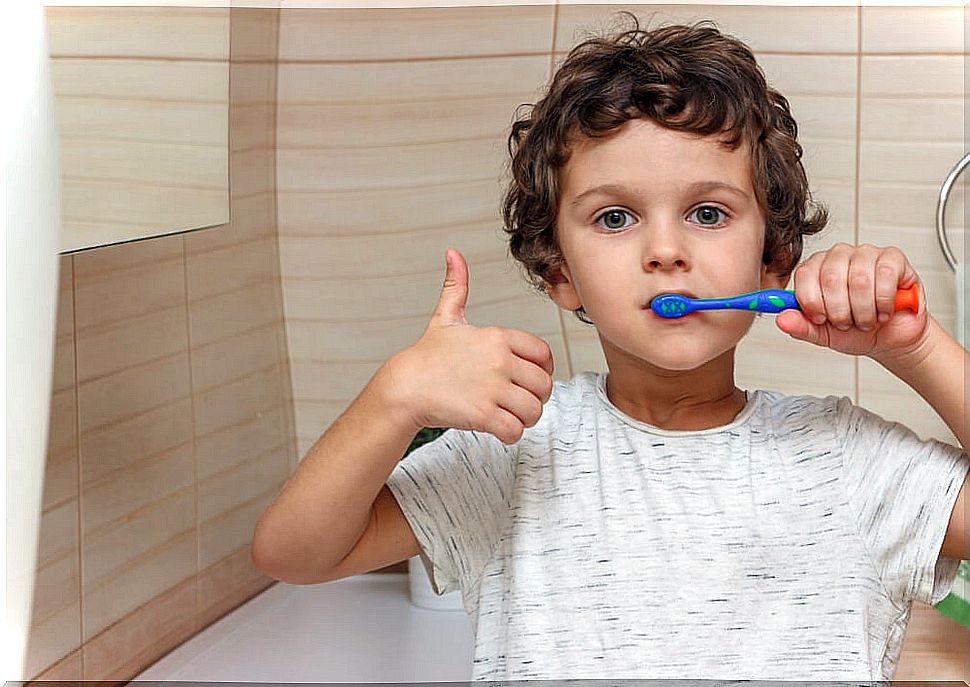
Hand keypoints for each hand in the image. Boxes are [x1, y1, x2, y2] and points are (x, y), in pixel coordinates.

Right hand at [376, 248, 554, 444]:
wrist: (404, 387)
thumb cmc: (427, 356)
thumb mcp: (445, 318)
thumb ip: (456, 287)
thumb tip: (453, 253)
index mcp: (498, 337)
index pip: (544, 354)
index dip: (541, 369)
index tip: (526, 378)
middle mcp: (500, 361)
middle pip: (544, 385)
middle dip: (535, 397)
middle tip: (517, 401)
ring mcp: (492, 389)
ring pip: (534, 410)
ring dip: (525, 418)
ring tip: (509, 416)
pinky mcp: (483, 415)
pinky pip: (516, 430)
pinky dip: (511, 434)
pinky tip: (498, 428)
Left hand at [774, 243, 929, 360]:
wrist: (890, 338)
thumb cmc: (856, 331)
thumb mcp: (823, 335)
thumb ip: (801, 326)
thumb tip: (781, 319)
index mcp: (816, 269)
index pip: (804, 274)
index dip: (812, 301)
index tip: (820, 319)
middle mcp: (838, 256)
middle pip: (831, 278)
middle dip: (839, 311)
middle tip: (847, 324)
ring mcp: (866, 253)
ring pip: (859, 280)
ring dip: (863, 310)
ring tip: (866, 320)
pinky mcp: (893, 257)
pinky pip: (885, 275)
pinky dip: (884, 302)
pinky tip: (884, 311)